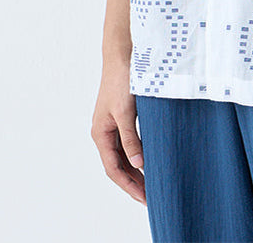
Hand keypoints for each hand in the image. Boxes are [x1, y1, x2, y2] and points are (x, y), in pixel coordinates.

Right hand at [91, 62, 145, 204]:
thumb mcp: (125, 111)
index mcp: (101, 133)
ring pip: (123, 156)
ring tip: (151, 184)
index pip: (113, 169)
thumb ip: (131, 139)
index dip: (128, 185)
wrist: (122, 54)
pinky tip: (149, 160)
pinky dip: (138, 154)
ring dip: (135, 170)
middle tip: (151, 196)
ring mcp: (113, 125)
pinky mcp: (122, 117)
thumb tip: (138, 164)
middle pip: (118, 165)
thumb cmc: (121, 80)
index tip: (143, 198)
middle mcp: (105, 132)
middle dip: (133, 182)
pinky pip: (129, 143)